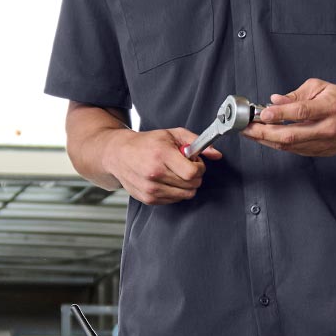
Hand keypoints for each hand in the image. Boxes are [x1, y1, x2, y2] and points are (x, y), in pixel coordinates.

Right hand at [103, 127, 221, 204]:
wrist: (119, 155)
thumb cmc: (147, 143)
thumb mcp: (172, 134)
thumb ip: (196, 141)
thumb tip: (216, 154)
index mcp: (161, 155)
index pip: (192, 173)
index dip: (199, 168)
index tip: (195, 162)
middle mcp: (155, 173)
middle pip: (191, 185)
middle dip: (194, 176)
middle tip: (184, 166)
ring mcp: (151, 189)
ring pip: (185, 195)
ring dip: (186, 185)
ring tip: (175, 173)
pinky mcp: (149, 199)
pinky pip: (175, 200)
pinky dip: (176, 191)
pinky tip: (167, 180)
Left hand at [244, 78, 335, 156]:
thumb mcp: (320, 87)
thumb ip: (296, 95)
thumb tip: (274, 101)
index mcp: (330, 107)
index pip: (301, 112)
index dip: (280, 114)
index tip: (262, 114)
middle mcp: (328, 128)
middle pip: (291, 135)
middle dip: (264, 133)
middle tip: (246, 127)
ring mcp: (325, 144)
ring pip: (290, 146)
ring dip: (267, 140)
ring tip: (251, 132)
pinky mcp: (320, 153)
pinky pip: (294, 150)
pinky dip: (278, 144)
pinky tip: (266, 138)